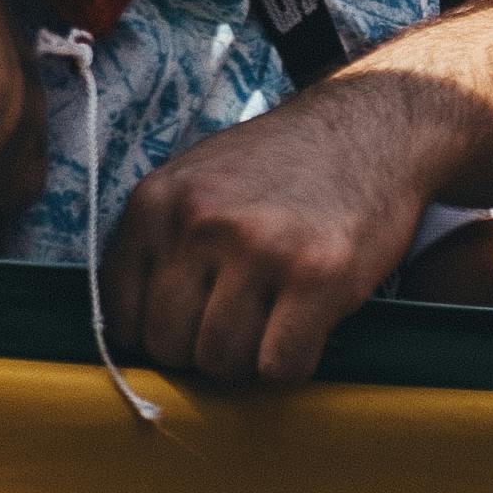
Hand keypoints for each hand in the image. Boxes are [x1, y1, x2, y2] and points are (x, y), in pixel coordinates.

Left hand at [106, 78, 451, 380]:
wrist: (373, 126)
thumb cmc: (281, 165)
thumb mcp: (197, 180)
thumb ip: (159, 243)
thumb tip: (134, 334)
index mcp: (156, 201)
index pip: (119, 318)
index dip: (155, 335)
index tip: (190, 325)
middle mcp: (199, 222)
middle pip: (168, 347)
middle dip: (201, 351)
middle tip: (238, 325)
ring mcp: (259, 248)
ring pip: (221, 362)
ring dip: (248, 360)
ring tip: (272, 322)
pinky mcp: (318, 275)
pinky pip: (280, 365)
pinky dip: (292, 363)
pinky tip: (307, 327)